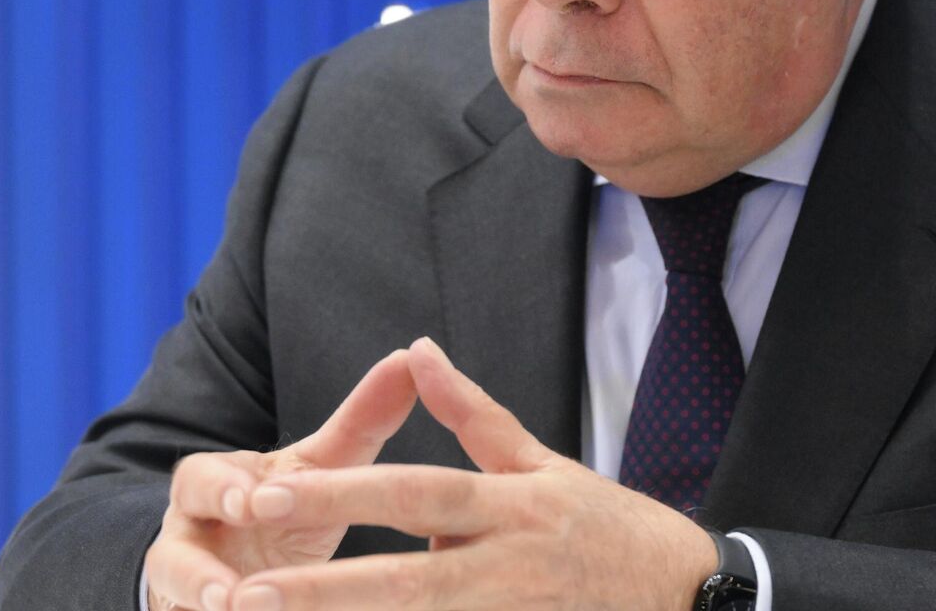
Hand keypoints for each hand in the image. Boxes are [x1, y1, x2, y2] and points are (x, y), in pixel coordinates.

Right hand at [145, 349, 418, 610]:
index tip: (253, 503)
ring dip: (199, 601)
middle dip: (198, 567)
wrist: (238, 572)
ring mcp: (185, 585)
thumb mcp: (318, 469)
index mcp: (213, 488)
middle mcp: (188, 538)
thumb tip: (409, 354)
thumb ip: (360, 421)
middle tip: (231, 583)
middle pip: (170, 550)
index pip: (202, 479)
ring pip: (174, 592)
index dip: (225, 491)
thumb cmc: (283, 512)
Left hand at [218, 336, 718, 610]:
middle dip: (322, 592)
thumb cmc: (607, 525)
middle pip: (405, 582)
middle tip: (247, 597)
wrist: (689, 596)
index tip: (271, 493)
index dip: (343, 494)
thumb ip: (473, 415)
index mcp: (512, 505)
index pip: (414, 495)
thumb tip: (417, 350)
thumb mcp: (543, 463)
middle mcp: (510, 567)